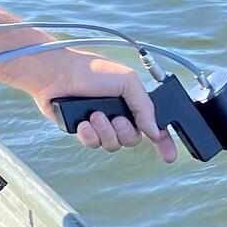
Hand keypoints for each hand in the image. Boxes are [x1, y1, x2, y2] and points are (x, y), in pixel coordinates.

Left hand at [11, 49, 177, 163]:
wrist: (57, 75)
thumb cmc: (90, 71)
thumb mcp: (126, 81)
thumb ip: (144, 106)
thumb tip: (154, 131)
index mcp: (131, 100)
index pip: (153, 125)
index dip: (163, 141)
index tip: (169, 155)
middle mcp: (118, 113)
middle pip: (133, 139)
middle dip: (125, 131)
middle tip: (115, 119)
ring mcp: (100, 123)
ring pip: (113, 145)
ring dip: (105, 131)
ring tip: (94, 115)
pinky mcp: (83, 131)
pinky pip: (93, 145)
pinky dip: (89, 135)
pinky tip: (83, 124)